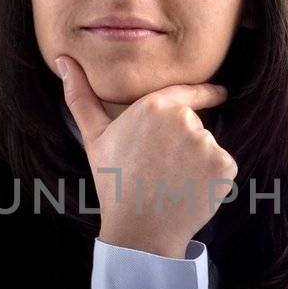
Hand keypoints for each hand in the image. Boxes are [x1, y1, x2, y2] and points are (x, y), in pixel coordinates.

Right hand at [55, 54, 236, 257]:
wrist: (139, 228)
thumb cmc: (114, 182)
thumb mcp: (95, 137)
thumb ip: (81, 96)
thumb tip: (63, 60)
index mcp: (155, 106)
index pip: (189, 93)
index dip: (207, 93)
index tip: (220, 93)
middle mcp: (184, 120)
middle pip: (196, 126)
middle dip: (184, 145)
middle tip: (162, 170)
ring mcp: (207, 143)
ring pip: (209, 148)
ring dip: (198, 163)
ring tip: (173, 182)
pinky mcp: (224, 166)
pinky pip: (223, 167)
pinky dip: (213, 180)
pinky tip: (190, 191)